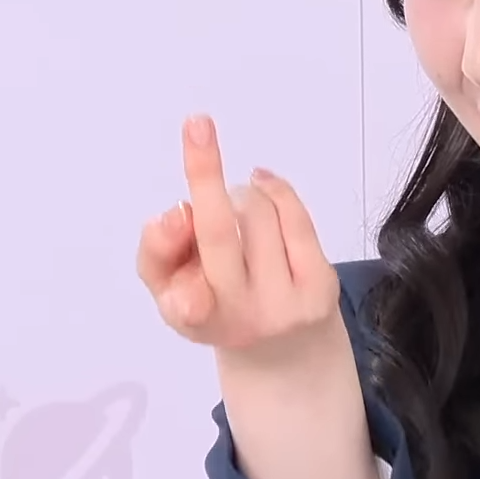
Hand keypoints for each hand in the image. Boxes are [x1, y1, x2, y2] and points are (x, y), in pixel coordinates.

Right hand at [136, 115, 341, 368]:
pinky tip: (262, 184)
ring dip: (240, 194)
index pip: (176, 282)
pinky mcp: (321, 285)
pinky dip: (274, 189)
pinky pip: (294, 214)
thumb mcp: (172, 291)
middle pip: (220, 232)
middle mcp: (241, 316)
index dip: (173, 251)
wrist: (285, 353)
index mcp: (193, 320)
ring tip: (236, 209)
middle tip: (198, 125)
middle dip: (205, 173)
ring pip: (256, 211)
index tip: (176, 210)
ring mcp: (286, 301)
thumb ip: (158, 255)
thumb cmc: (217, 309)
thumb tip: (177, 213)